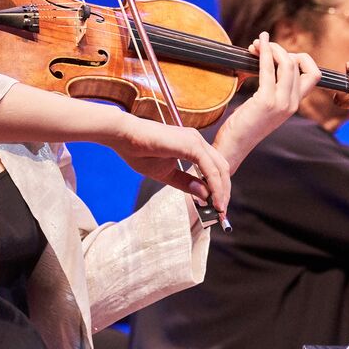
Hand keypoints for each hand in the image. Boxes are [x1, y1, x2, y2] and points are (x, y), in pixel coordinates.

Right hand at [108, 115, 231, 211]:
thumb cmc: (139, 152)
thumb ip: (186, 183)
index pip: (214, 167)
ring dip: (222, 191)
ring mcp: (196, 140)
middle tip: (221, 212)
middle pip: (222, 168)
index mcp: (192, 145)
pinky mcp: (192, 144)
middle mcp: (197, 140)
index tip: (217, 206)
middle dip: (224, 191)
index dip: (218, 187)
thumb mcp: (166, 174)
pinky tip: (213, 200)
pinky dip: (215, 186)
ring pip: (219, 169)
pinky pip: (210, 169)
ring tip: (219, 209)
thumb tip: (206, 195)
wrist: (125, 137)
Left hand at [212, 33, 321, 171]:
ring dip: (272, 48)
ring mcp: (281, 103)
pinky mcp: (266, 101)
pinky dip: (264, 52)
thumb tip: (265, 58)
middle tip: (260, 46)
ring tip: (257, 44)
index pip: (313, 74)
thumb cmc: (244, 125)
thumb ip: (272, 85)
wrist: (234, 146)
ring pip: (287, 63)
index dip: (300, 58)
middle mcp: (293, 103)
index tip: (280, 55)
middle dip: (280, 49)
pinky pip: (268, 68)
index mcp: (295, 104)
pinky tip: (256, 45)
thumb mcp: (265, 104)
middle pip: (298, 64)